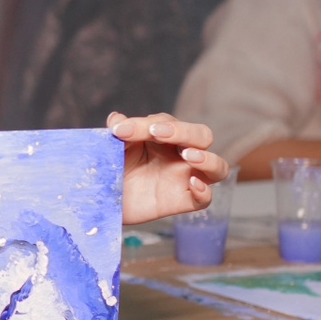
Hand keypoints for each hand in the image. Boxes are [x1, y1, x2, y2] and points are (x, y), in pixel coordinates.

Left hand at [109, 112, 230, 224]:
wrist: (102, 200)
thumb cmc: (113, 169)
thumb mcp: (112, 149)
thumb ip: (119, 133)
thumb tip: (116, 118)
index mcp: (164, 137)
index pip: (167, 122)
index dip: (144, 123)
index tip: (120, 130)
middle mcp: (180, 155)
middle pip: (202, 136)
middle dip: (183, 131)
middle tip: (155, 132)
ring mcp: (184, 178)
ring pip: (217, 166)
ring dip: (207, 158)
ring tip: (187, 155)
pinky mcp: (182, 201)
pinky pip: (205, 199)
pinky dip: (204, 191)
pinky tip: (192, 184)